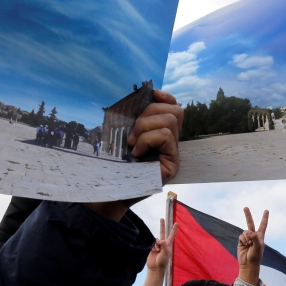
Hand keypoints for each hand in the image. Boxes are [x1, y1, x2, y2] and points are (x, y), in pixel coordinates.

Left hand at [85, 91, 183, 221]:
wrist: (109, 191)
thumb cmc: (113, 163)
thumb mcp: (124, 133)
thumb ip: (136, 118)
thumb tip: (146, 95)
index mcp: (160, 132)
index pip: (174, 107)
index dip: (165, 97)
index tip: (152, 94)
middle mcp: (171, 143)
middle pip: (176, 110)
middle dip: (150, 113)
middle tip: (132, 132)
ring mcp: (173, 154)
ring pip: (170, 121)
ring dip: (145, 127)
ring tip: (133, 143)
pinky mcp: (172, 164)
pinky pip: (166, 136)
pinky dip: (148, 139)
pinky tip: (137, 152)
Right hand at [146, 219, 177, 272]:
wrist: (155, 268)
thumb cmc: (162, 261)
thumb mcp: (165, 253)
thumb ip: (163, 245)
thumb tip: (158, 240)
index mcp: (168, 245)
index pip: (172, 235)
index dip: (174, 229)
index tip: (176, 223)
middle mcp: (163, 244)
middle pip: (162, 233)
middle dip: (162, 226)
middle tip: (162, 218)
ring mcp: (157, 246)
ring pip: (156, 240)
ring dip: (156, 244)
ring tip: (156, 251)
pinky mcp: (151, 248)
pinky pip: (151, 244)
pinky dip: (152, 247)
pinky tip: (153, 251)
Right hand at [238, 208, 268, 268]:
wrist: (248, 264)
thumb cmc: (256, 256)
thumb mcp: (258, 246)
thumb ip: (254, 237)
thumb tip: (249, 231)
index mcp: (260, 236)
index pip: (263, 225)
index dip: (264, 217)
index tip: (266, 210)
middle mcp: (254, 236)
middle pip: (250, 223)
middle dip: (247, 215)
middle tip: (245, 207)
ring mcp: (247, 238)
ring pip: (245, 232)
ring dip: (246, 237)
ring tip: (249, 245)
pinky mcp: (241, 241)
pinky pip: (241, 236)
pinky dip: (243, 240)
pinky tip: (245, 245)